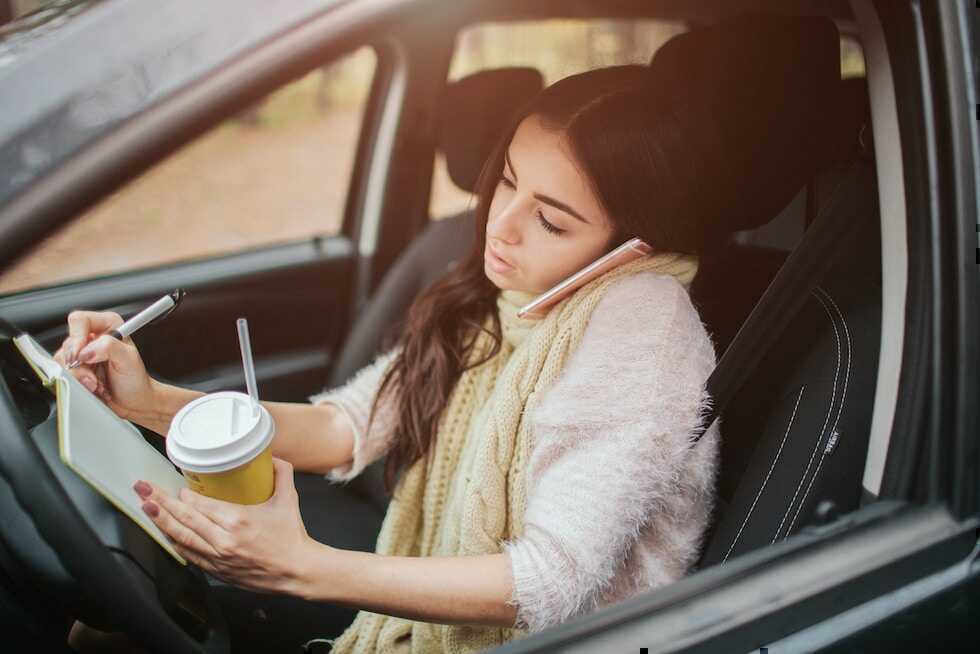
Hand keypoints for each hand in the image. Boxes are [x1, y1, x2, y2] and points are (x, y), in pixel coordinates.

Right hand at [52, 310, 155, 420]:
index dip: (77, 337)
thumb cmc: (135, 380)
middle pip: (68, 343)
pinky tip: (92, 386)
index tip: (82, 355)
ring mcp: (82, 354)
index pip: (79, 320)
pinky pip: (63, 373)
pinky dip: (77, 383)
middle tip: (94, 376)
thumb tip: (86, 350)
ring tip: (97, 383)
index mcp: (107, 325)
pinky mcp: (75, 370)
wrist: (133, 401)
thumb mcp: (128, 359)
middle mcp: (93, 337)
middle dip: (80, 364)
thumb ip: (108, 347)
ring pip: (62, 360)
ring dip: (80, 376)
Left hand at [133, 458, 320, 595]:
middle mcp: (223, 540)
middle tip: (143, 488)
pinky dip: (175, 543)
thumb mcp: (289, 499)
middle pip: (184, 518)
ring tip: (146, 507)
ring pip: (181, 538)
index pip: (200, 504)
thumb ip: (281, 474)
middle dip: (160, 501)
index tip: (178, 487)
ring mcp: (217, 557)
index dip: (184, 495)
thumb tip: (273, 457)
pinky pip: (189, 555)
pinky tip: (165, 532)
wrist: (297, 571)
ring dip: (161, 521)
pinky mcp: (217, 571)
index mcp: (238, 520)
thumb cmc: (292, 537)